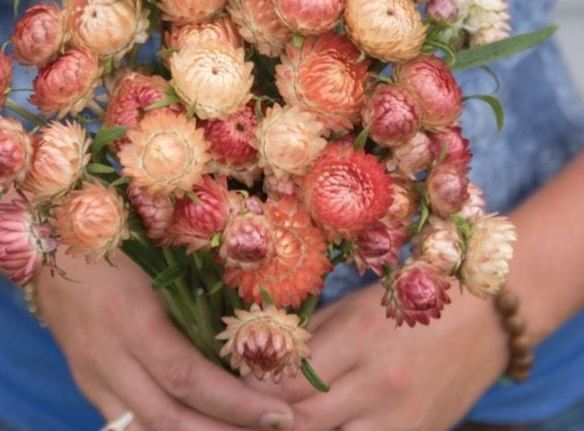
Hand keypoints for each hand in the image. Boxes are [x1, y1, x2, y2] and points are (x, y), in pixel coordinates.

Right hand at [36, 252, 293, 430]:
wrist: (51, 242)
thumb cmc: (118, 237)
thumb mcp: (158, 257)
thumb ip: (195, 292)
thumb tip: (251, 324)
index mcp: (130, 316)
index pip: (187, 376)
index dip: (235, 402)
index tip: (280, 412)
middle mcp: (107, 355)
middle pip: (168, 417)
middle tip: (276, 430)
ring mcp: (91, 375)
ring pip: (145, 430)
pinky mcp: (86, 382)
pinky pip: (126, 424)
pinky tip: (201, 427)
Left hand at [248, 283, 507, 430]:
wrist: (486, 317)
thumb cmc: (413, 298)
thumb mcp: (357, 305)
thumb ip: (313, 335)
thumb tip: (263, 356)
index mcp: (359, 341)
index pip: (288, 379)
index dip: (252, 388)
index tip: (230, 385)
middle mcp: (378, 388)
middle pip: (301, 422)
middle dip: (263, 421)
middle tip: (232, 416)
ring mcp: (400, 423)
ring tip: (268, 425)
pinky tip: (315, 429)